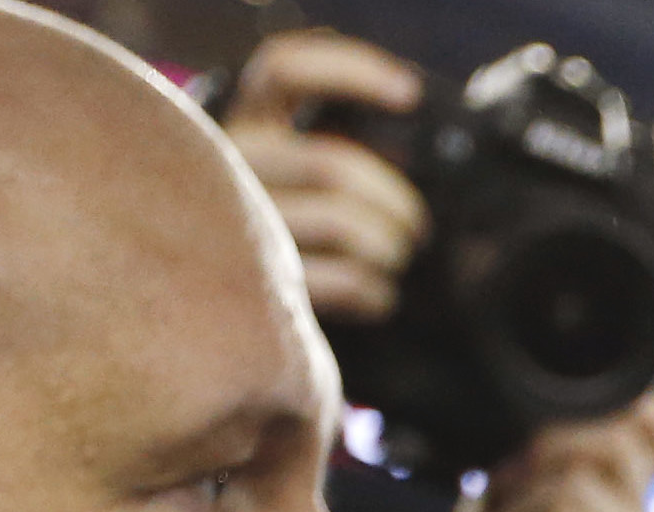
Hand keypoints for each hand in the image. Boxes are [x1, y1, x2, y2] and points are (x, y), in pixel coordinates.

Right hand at [224, 31, 428, 324]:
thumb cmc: (292, 222)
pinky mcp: (258, 282)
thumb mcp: (302, 169)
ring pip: (339, 222)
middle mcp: (231, 160)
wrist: (224, 301)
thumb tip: (429, 141)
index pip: (285, 68)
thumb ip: (343, 146)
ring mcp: (239, 221)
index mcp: (248, 119)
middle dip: (394, 201)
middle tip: (416, 226)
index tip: (410, 93)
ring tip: (396, 258)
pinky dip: (376, 292)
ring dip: (388, 246)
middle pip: (330, 165)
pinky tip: (379, 297)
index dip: (350, 70)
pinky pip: (342, 281)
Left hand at [438, 389, 653, 511]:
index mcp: (620, 506)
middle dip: (535, 461)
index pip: (634, 425)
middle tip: (498, 509)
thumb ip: (566, 455)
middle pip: (604, 440)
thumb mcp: (519, 503)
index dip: (572, 426)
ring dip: (515, 511)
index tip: (518, 468)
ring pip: (573, 482)